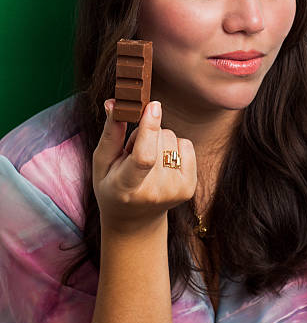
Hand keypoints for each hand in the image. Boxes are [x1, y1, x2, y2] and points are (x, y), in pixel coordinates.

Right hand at [92, 99, 196, 235]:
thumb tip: (114, 102)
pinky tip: (161, 162)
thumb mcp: (102, 162)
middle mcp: (154, 192)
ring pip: (171, 137)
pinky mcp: (189, 187)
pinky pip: (185, 144)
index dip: (149, 129)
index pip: (144, 157)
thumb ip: (111, 133)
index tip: (153, 105)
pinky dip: (173, 145)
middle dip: (145, 133)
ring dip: (158, 140)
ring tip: (146, 161)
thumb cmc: (113, 186)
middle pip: (158, 139)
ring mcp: (175, 191)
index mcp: (126, 187)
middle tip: (132, 153)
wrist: (135, 220)